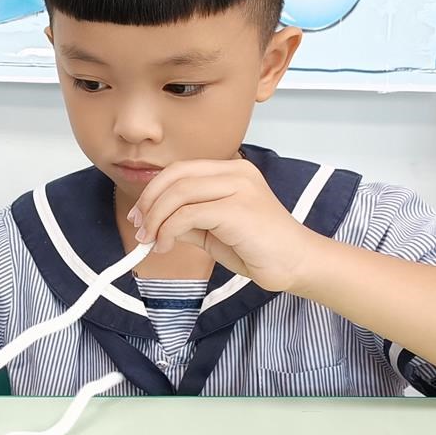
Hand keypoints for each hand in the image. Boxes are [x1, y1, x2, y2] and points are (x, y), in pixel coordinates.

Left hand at [128, 158, 323, 292]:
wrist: (296, 264)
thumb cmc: (260, 249)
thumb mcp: (214, 231)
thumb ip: (188, 221)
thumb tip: (155, 224)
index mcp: (232, 171)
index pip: (182, 170)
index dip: (154, 190)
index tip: (140, 215)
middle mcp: (236, 172)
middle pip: (176, 175)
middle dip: (150, 202)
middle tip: (139, 228)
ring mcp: (238, 187)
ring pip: (179, 193)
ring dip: (155, 219)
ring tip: (150, 241)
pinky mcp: (237, 209)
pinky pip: (188, 215)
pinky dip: (168, 230)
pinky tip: (165, 245)